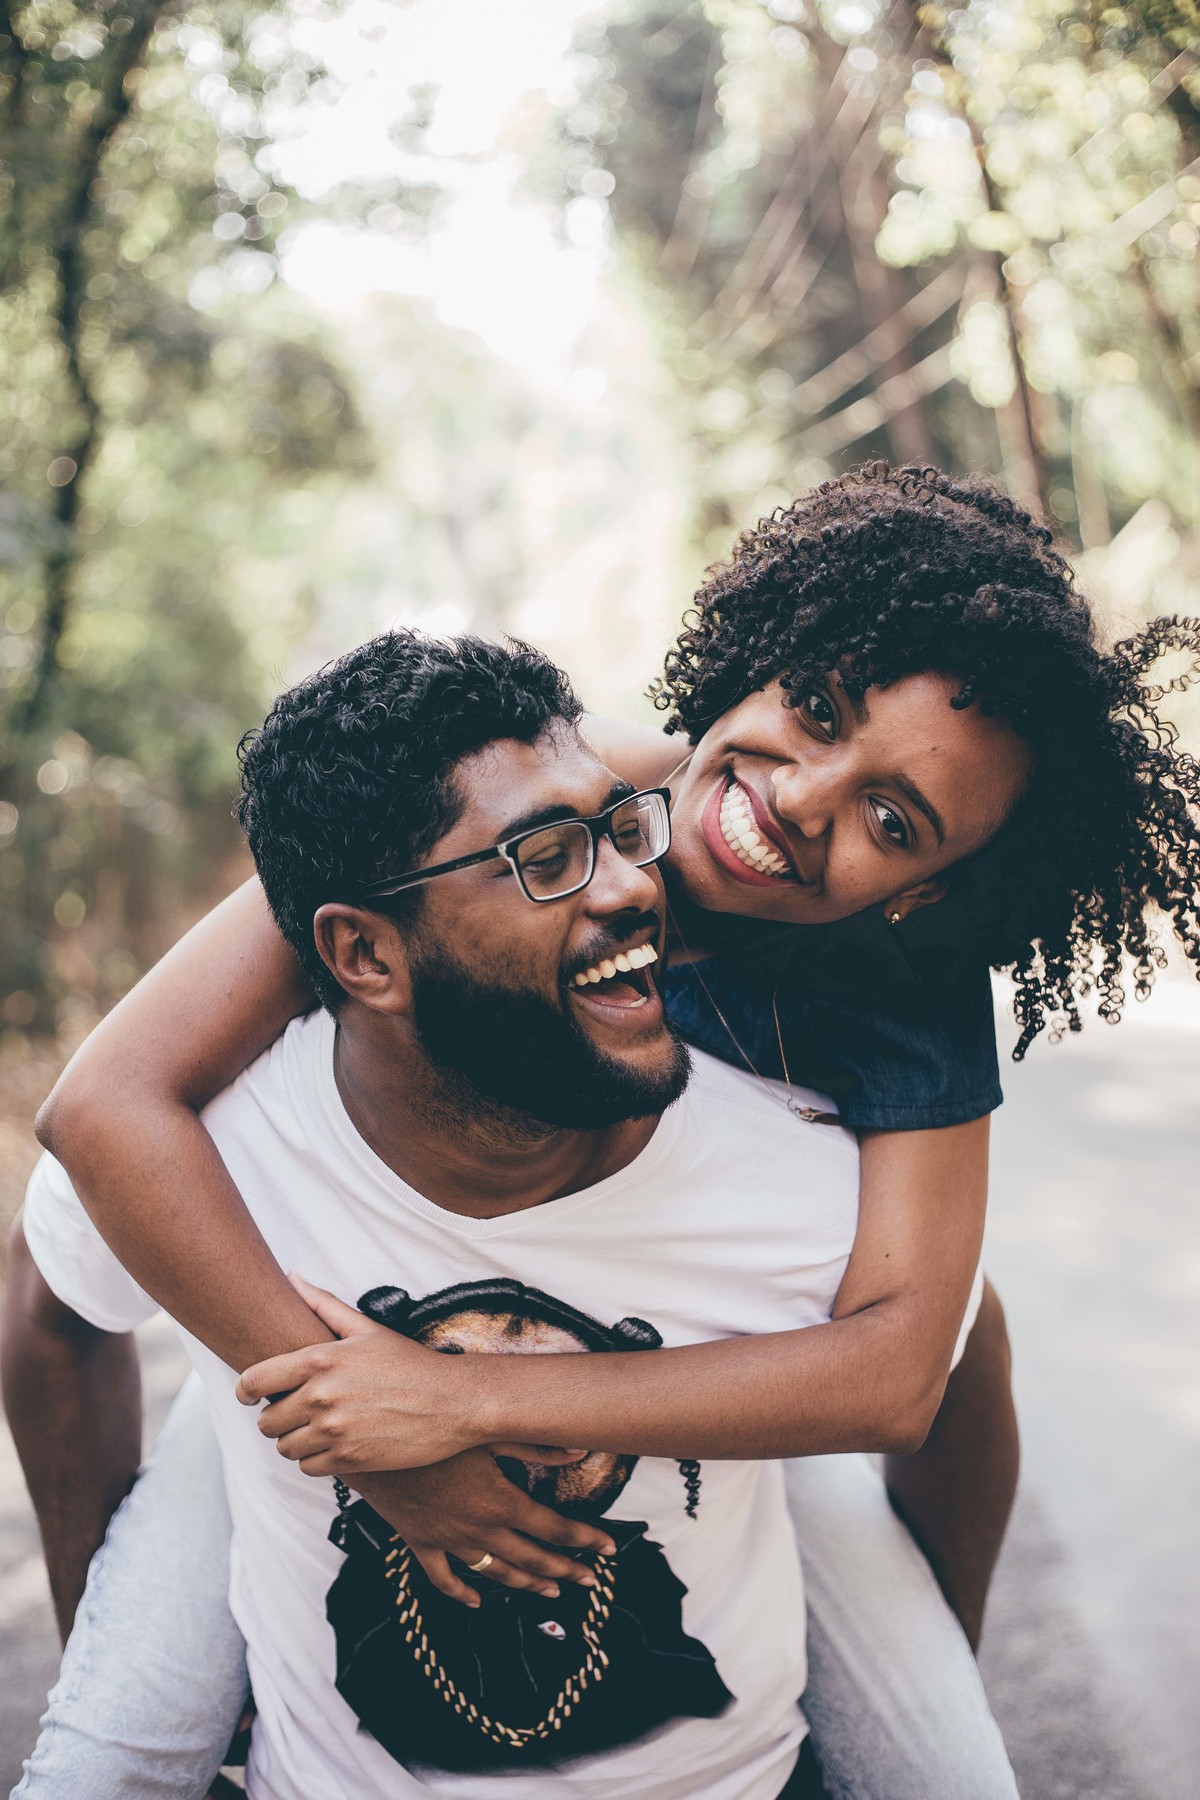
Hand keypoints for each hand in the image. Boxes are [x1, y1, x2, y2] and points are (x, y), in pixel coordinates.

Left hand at [236, 1275, 488, 1470]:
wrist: (452, 1402)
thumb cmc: (409, 1362)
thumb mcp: (367, 1329)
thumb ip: (324, 1304)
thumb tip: (293, 1276)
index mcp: (321, 1359)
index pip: (255, 1381)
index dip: (245, 1390)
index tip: (249, 1395)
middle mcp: (322, 1396)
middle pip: (266, 1421)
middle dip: (276, 1417)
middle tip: (295, 1411)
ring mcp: (335, 1431)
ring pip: (285, 1447)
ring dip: (295, 1440)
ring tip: (316, 1428)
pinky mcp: (348, 1459)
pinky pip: (308, 1467)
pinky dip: (315, 1459)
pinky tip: (333, 1444)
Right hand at [354, 1457, 616, 1609]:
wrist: (375, 1445)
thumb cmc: (435, 1430)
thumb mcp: (488, 1432)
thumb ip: (536, 1445)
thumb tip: (581, 1449)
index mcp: (500, 1501)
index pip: (554, 1528)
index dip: (585, 1540)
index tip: (609, 1550)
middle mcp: (478, 1528)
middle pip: (531, 1557)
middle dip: (565, 1570)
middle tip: (590, 1581)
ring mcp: (449, 1541)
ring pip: (495, 1572)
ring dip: (525, 1583)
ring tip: (551, 1591)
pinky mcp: (421, 1543)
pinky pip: (443, 1578)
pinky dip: (462, 1592)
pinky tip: (477, 1601)